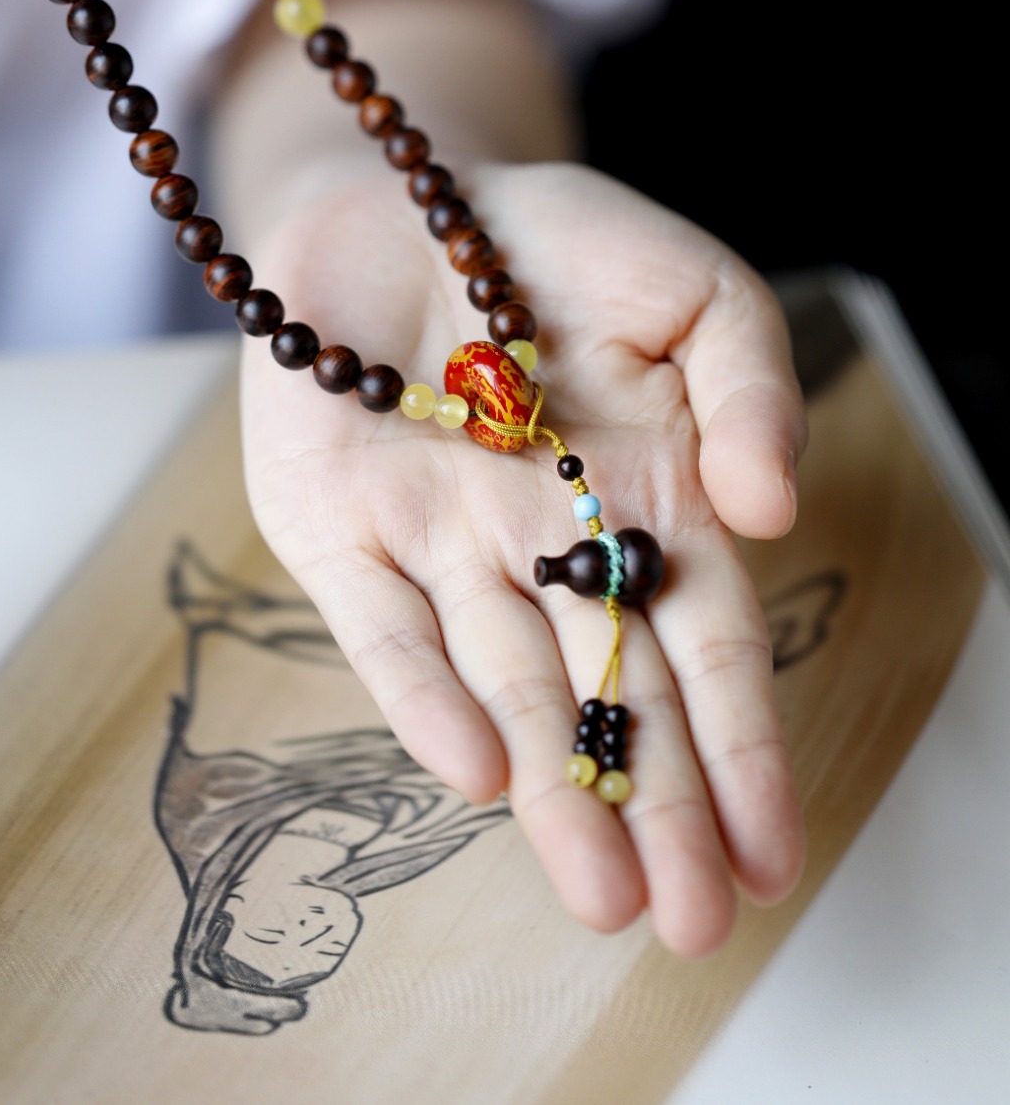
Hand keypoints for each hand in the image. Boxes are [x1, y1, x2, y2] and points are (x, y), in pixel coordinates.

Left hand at [241, 158, 807, 956]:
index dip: (739, 749)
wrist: (406, 188)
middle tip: (692, 921)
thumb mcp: (696, 288)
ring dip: (549, 787)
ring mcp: (440, 544)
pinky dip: (422, 692)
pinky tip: (471, 769)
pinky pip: (382, 624)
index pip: (701, 648)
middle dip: (650, 806)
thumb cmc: (561, 245)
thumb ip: (752, 387)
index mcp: (645, 501)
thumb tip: (772, 513)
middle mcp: (543, 547)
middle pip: (607, 695)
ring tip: (599, 896)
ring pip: (503, 684)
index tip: (769, 853)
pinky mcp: (337, 528)